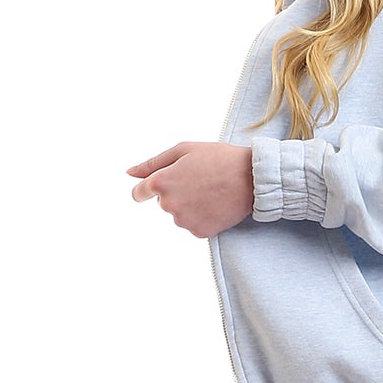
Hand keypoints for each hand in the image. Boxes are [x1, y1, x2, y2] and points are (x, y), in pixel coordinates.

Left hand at [125, 140, 253, 237]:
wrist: (252, 178)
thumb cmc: (219, 158)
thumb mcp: (184, 150)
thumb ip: (153, 163)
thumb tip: (130, 173)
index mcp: (161, 182)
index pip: (139, 193)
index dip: (147, 189)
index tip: (157, 187)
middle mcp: (168, 205)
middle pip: (164, 202)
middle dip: (177, 192)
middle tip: (200, 180)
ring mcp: (183, 221)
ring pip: (179, 214)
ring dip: (190, 205)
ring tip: (211, 191)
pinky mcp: (199, 232)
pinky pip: (194, 225)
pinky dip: (203, 216)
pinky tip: (216, 204)